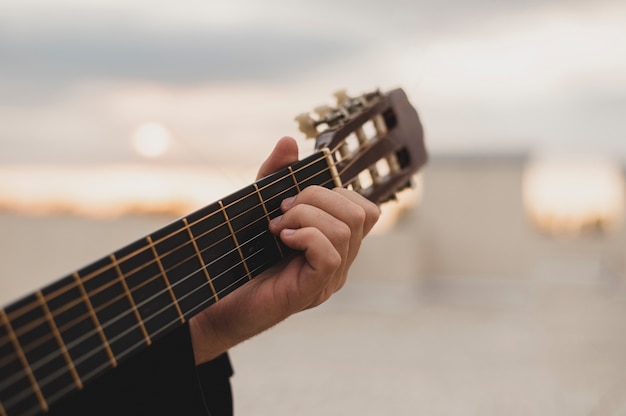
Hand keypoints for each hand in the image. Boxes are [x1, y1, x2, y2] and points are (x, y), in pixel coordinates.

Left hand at [189, 136, 379, 363]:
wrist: (215, 303)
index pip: (366, 210)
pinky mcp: (312, 291)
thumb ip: (275, 176)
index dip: (338, 192)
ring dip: (306, 215)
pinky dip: (305, 236)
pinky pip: (330, 254)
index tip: (297, 197)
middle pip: (361, 213)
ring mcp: (330, 278)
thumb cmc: (240, 258)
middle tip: (282, 209)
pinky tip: (282, 239)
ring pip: (346, 229)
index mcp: (335, 241)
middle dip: (318, 197)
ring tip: (277, 226)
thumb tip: (289, 141)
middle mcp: (341, 260)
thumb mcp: (258, 207)